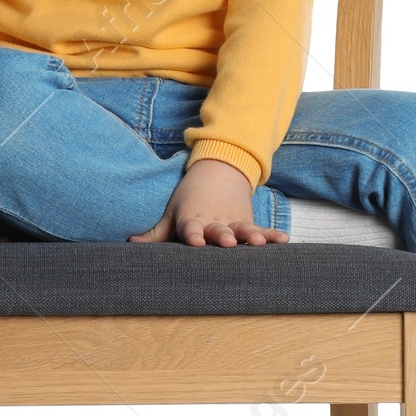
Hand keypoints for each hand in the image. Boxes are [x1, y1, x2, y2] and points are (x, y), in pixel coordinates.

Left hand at [130, 158, 285, 247]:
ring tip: (257, 242)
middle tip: (228, 243)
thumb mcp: (172, 214)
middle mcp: (214, 221)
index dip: (193, 236)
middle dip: (223, 236)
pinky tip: (283, 240)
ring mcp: (233, 221)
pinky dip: (272, 234)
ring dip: (250, 235)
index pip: (190, 229)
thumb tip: (132, 245)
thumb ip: (156, 233)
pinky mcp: (248, 221)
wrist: (218, 171)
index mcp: (192, 220)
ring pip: (242, 229)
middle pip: (219, 230)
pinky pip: (261, 229)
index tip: (197, 244)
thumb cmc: (189, 199)